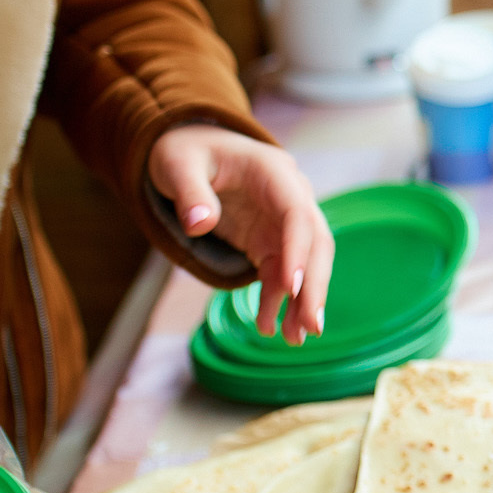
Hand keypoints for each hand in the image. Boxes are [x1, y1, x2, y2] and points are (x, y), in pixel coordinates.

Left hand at [148, 125, 332, 343]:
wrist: (192, 152)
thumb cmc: (186, 152)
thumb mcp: (177, 165)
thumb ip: (189, 193)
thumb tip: (199, 225)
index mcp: (275, 174)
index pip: (297, 216)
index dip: (298, 252)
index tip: (291, 288)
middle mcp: (290, 198)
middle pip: (315, 245)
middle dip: (314, 287)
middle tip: (312, 327)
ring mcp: (282, 223)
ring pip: (305, 265)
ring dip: (302, 302)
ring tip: (295, 340)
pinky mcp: (270, 241)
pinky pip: (280, 274)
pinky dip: (277, 301)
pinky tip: (268, 326)